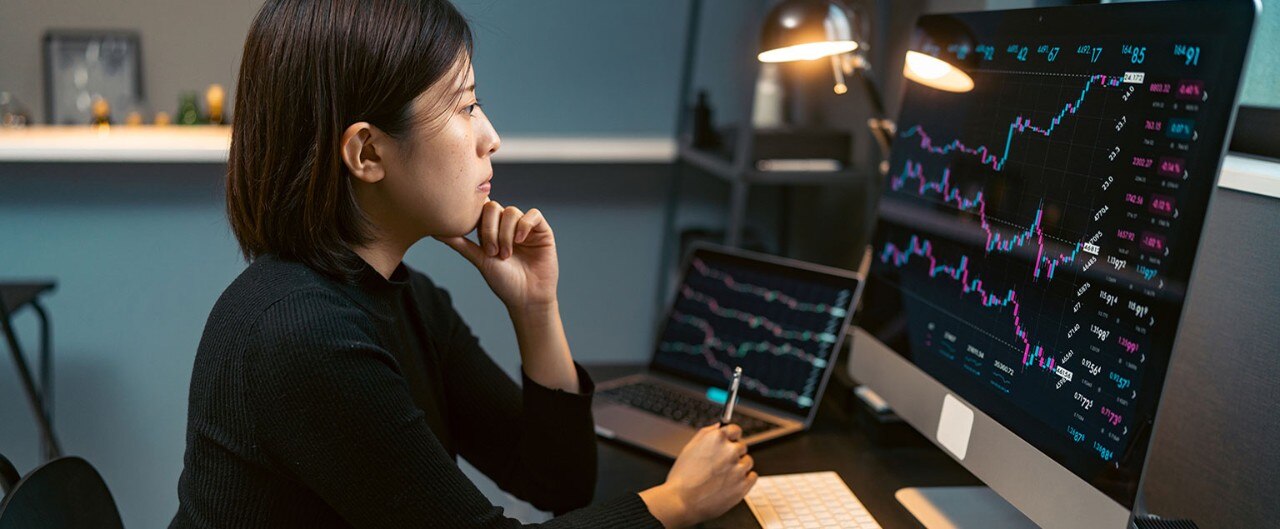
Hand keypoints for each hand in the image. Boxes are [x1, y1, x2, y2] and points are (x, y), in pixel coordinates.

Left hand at [435, 200, 557, 311]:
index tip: (474, 234)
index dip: (477, 216)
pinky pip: (533, 215)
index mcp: (492, 229)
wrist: (527, 298)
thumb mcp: (478, 259)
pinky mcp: (542, 230)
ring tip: (506, 254)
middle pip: (493, 207)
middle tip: (491, 252)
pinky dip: (524, 226)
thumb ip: (459, 243)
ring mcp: (525, 227)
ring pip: (512, 211)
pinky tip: (520, 241)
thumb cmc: (503, 282)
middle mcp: (508, 225)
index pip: (481, 209)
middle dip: (489, 230)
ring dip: (505, 234)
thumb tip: (433, 231)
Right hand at [639, 424, 756, 527]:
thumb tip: (719, 425)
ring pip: (747, 462)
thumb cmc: (682, 477)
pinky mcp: (744, 485)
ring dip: (739, 467)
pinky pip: (752, 476)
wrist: (681, 502)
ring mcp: (738, 468)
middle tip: (719, 465)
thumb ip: (707, 433)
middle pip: (742, 446)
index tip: (730, 441)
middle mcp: (730, 451)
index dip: (731, 437)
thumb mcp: (689, 448)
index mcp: (717, 438)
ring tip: (722, 477)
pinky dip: (745, 479)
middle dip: (733, 454)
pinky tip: (730, 483)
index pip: (735, 429)